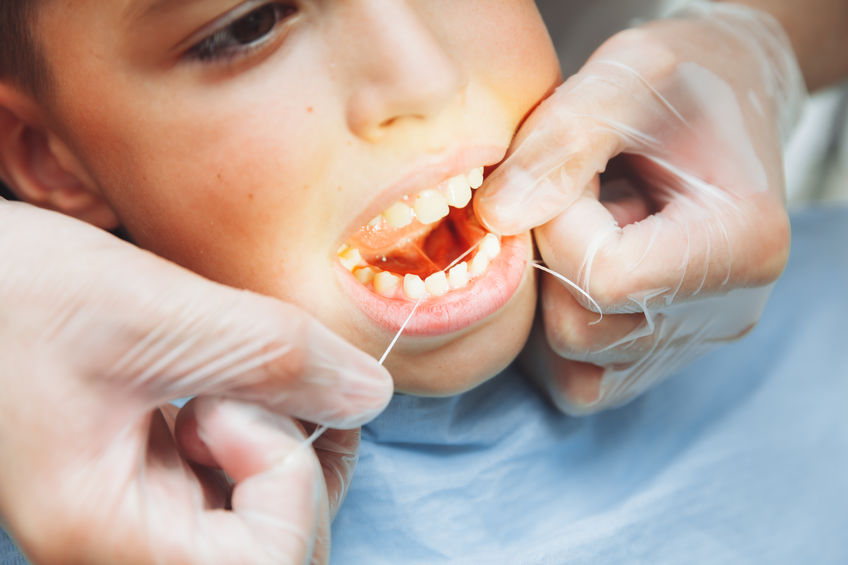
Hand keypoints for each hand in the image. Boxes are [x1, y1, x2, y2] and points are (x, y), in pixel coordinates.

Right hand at [0, 202, 391, 563]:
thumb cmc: (17, 294)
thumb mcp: (154, 314)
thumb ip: (273, 356)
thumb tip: (370, 392)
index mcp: (103, 532)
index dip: (288, 480)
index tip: (239, 398)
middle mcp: (122, 542)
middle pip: (275, 552)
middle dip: (303, 465)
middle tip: (280, 384)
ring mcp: (139, 514)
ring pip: (266, 520)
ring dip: (291, 446)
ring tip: (258, 377)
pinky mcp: (151, 477)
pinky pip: (237, 482)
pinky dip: (264, 432)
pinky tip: (239, 382)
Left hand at [475, 3, 805, 414]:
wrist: (720, 107)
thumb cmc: (681, 82)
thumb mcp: (626, 75)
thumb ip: (559, 143)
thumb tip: (494, 220)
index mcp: (741, 244)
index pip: (602, 278)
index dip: (556, 224)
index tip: (572, 174)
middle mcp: (728, 312)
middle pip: (579, 328)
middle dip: (550, 257)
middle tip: (578, 198)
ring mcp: (691, 344)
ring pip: (570, 359)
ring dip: (552, 290)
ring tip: (590, 228)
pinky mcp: (656, 357)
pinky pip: (578, 381)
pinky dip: (555, 332)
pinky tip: (577, 268)